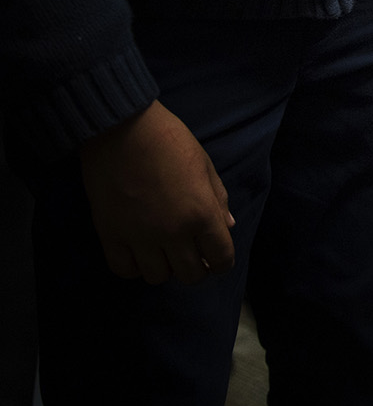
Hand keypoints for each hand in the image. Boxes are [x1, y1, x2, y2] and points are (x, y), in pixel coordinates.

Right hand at [79, 101, 235, 285]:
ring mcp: (139, 236)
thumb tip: (229, 226)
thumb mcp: (204, 165)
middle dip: (196, 268)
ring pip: (157, 277)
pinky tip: (138, 252)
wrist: (122, 128)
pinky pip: (124, 270)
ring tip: (164, 251)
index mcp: (202, 213)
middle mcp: (173, 232)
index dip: (222, 262)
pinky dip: (134, 267)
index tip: (216, 258)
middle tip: (191, 253)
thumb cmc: (170, 140)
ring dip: (165, 267)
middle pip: (190, 275)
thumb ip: (218, 199)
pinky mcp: (110, 235)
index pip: (221, 258)